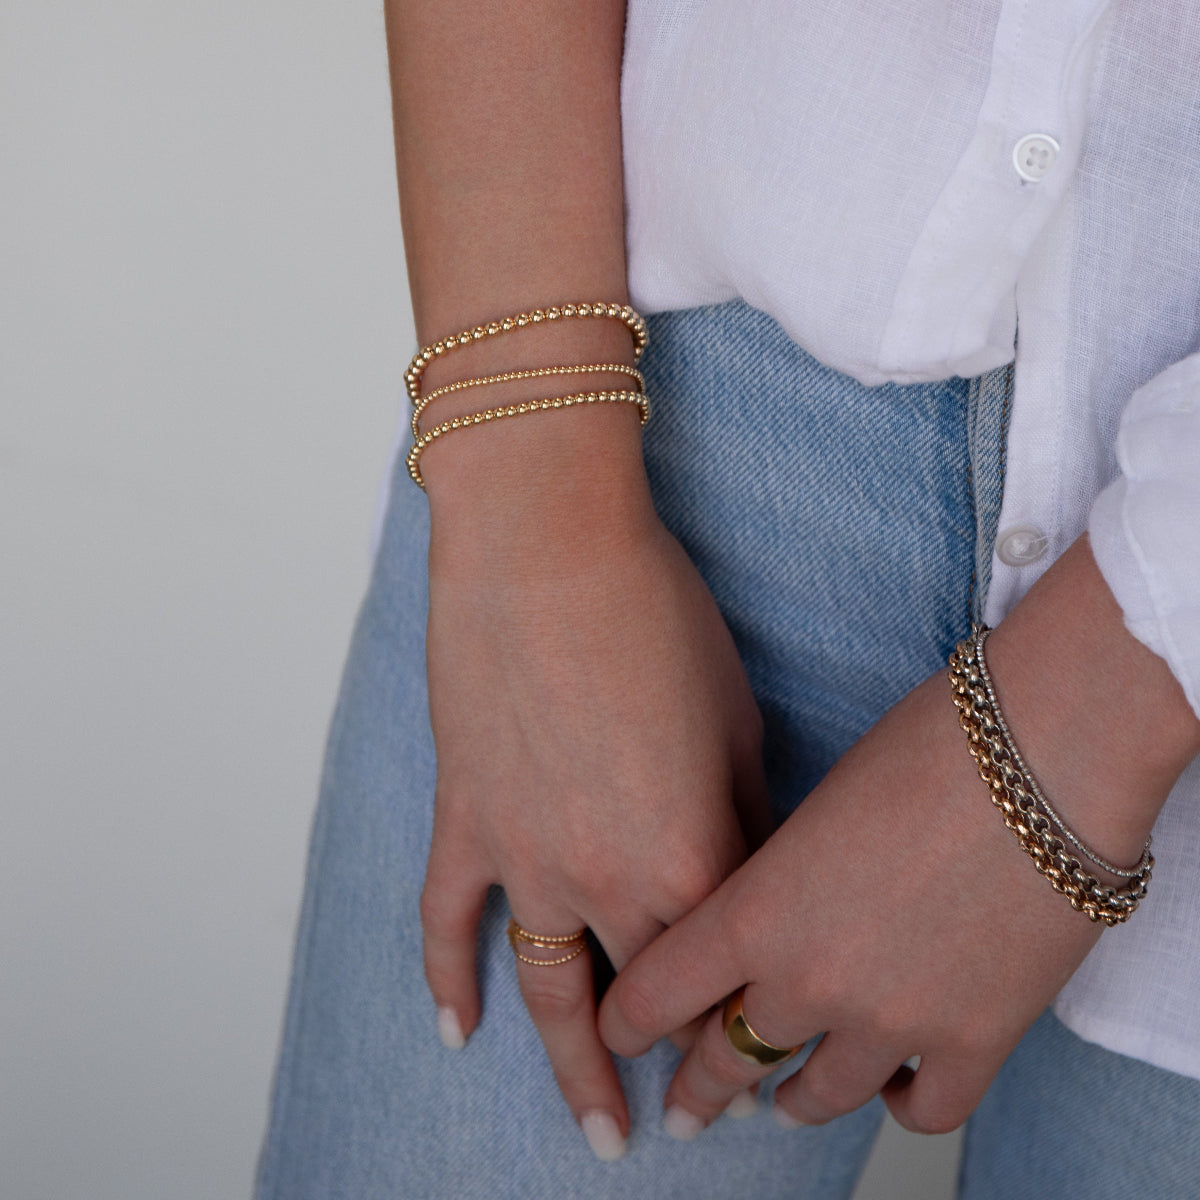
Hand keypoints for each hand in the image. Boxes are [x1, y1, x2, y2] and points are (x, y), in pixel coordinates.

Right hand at [419, 414, 769, 1156]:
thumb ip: (743, 815)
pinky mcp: (465, 821)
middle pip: (647, 999)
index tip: (762, 1046)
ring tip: (600, 1135)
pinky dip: (449, 982)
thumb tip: (749, 870)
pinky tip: (459, 1031)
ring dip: (574, 1071)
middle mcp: (606, 879)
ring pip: (549, 991)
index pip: (730, 964)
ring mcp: (525, 857)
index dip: (750, 1010)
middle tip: (690, 1121)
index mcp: (692, 854)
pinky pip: (450, 921)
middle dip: (676, 1067)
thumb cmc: (658, 615)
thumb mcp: (736, 719)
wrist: (548, 548)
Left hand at [598, 669, 1107, 1134]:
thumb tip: (764, 917)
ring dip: (794, 1101)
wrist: (1044, 753)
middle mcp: (810, 981)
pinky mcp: (978, 1039)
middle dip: (700, 1085)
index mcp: (754, 912)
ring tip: (784, 1103)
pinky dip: (902, 1104)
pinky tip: (895, 1089)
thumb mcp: (810, 808)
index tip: (618, 1033)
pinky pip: (923, 1109)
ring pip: (818, 1096)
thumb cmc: (920, 746)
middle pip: (730, 1057)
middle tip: (688, 1106)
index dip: (626, 1022)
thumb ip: (772, 882)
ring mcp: (894, 1020)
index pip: (657, 994)